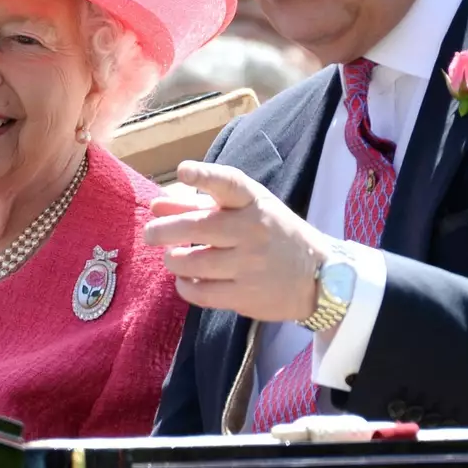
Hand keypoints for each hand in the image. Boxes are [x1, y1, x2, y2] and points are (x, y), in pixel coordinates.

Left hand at [145, 161, 329, 321]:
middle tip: (150, 233)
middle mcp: (253, 231)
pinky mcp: (246, 296)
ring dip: (173, 260)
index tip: (183, 171)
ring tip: (172, 257)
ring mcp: (250, 265)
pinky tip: (185, 280)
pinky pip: (201, 293)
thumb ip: (200, 205)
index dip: (205, 175)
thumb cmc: (274, 235)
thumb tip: (157, 205)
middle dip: (164, 230)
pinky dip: (185, 286)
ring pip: (194, 263)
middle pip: (198, 228)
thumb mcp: (247, 211)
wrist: (318, 277)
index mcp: (255, 203)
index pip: (230, 183)